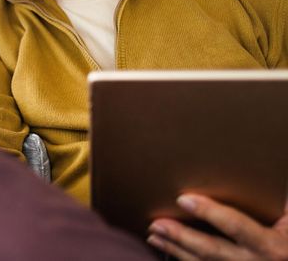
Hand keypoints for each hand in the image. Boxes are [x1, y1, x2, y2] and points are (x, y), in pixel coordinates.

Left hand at [147, 194, 287, 259]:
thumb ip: (282, 202)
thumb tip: (275, 176)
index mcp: (272, 247)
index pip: (235, 226)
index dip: (209, 212)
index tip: (184, 198)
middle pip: (211, 250)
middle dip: (181, 237)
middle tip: (156, 224)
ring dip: (175, 250)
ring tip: (154, 235)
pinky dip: (182, 259)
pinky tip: (166, 250)